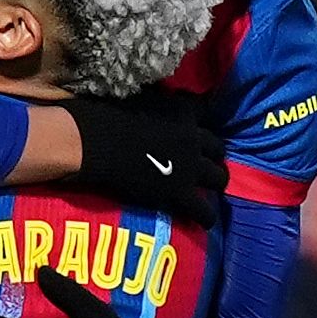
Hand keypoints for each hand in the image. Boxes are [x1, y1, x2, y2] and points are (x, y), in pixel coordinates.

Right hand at [63, 97, 225, 215]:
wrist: (98, 143)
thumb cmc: (108, 115)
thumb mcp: (139, 97)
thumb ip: (157, 101)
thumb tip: (158, 97)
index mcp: (182, 112)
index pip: (206, 111)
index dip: (201, 119)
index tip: (198, 127)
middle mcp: (193, 139)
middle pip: (218, 148)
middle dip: (213, 155)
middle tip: (205, 163)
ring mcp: (189, 167)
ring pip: (218, 178)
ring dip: (215, 183)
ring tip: (210, 190)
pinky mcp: (180, 192)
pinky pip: (203, 210)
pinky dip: (205, 215)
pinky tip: (205, 220)